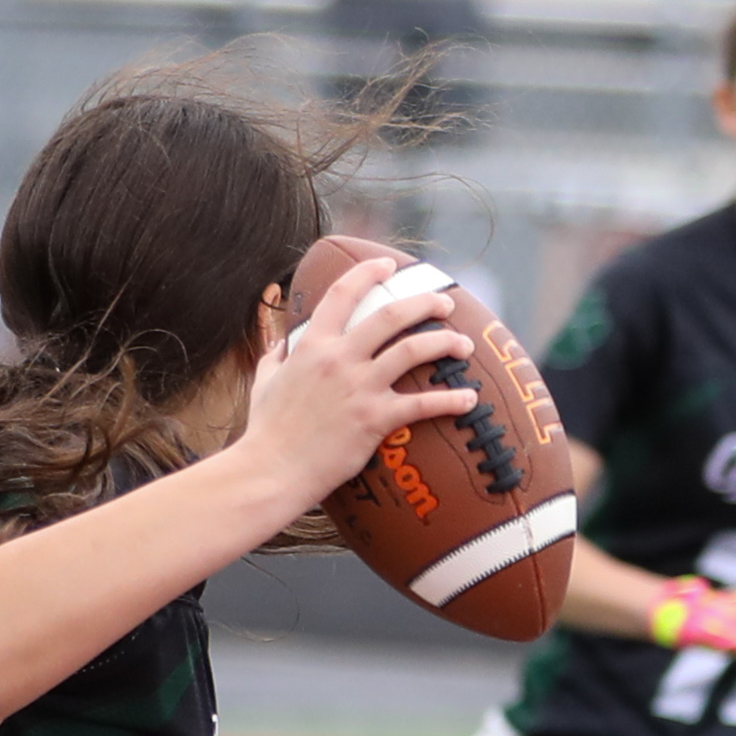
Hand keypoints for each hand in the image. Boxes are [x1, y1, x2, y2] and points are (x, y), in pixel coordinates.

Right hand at [235, 253, 477, 508]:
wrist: (272, 469)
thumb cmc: (267, 429)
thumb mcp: (265, 380)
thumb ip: (276, 354)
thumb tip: (282, 340)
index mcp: (312, 345)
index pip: (342, 294)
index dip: (368, 273)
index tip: (389, 265)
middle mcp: (339, 358)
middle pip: (390, 315)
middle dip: (424, 303)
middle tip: (446, 303)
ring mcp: (359, 388)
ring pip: (412, 351)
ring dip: (444, 343)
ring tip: (464, 344)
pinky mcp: (375, 419)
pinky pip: (422, 404)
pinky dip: (450, 400)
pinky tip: (470, 399)